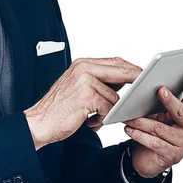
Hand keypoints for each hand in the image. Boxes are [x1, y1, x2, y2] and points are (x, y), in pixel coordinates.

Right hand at [24, 57, 141, 148]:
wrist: (39, 121)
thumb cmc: (58, 107)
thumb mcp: (77, 86)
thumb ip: (97, 80)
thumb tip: (122, 81)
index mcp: (82, 64)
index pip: (114, 61)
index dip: (131, 69)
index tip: (143, 75)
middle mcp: (83, 68)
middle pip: (120, 71)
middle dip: (134, 82)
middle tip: (142, 92)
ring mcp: (85, 81)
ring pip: (114, 96)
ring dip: (108, 110)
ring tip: (93, 116)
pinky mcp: (86, 96)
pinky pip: (107, 109)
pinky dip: (102, 119)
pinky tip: (89, 121)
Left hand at [123, 64, 182, 177]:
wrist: (146, 157)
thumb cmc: (154, 128)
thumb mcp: (157, 112)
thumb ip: (159, 99)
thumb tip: (148, 82)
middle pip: (181, 112)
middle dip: (169, 100)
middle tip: (159, 90)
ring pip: (161, 129)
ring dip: (142, 121)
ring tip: (128, 116)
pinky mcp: (173, 156)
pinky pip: (154, 143)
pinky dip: (139, 135)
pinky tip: (128, 129)